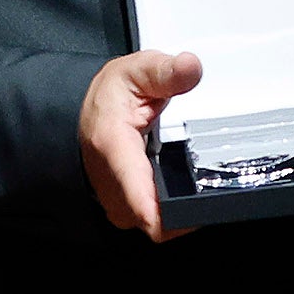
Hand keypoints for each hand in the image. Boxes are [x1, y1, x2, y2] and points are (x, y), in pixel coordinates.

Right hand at [80, 48, 202, 240]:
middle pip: (158, 221)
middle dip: (188, 208)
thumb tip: (190, 67)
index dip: (168, 216)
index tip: (192, 216)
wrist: (82, 113)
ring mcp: (117, 202)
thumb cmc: (109, 98)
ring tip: (196, 180)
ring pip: (159, 225)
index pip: (139, 200)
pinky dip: (173, 209)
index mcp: (113, 149)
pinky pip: (155, 222)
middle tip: (211, 181)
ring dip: (181, 210)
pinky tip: (183, 186)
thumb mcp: (137, 72)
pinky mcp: (124, 210)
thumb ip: (166, 71)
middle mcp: (112, 185)